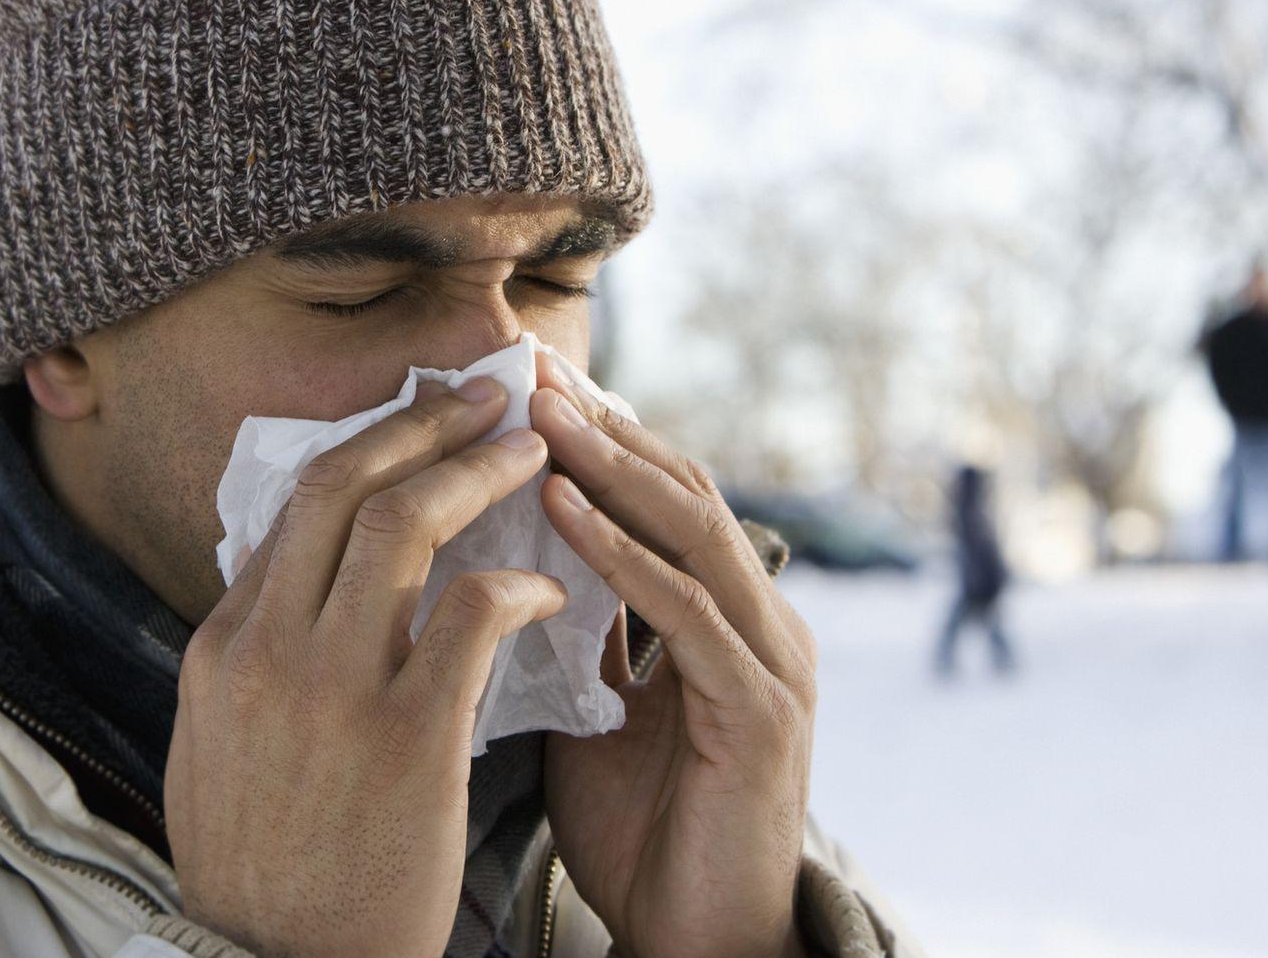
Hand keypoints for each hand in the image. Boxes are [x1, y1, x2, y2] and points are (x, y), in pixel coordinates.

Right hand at [166, 378, 567, 956]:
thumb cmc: (263, 867)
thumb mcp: (217, 749)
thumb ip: (250, 660)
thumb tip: (284, 583)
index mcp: (221, 648)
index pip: (291, 509)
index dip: (365, 449)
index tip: (417, 422)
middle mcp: (266, 651)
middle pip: (341, 486)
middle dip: (419, 423)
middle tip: (482, 394)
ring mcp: (333, 690)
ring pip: (404, 525)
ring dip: (476, 470)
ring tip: (531, 449)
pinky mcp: (409, 738)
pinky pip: (475, 612)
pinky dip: (518, 579)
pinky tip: (548, 587)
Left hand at [530, 358, 817, 957]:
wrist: (693, 941)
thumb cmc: (642, 832)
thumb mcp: (591, 709)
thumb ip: (570, 631)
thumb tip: (497, 558)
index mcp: (721, 617)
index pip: (658, 497)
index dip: (596, 435)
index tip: (520, 382)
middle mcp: (758, 623)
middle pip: (681, 490)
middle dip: (602, 426)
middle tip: (530, 367)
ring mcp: (770, 663)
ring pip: (691, 531)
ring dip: (609, 466)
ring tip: (540, 413)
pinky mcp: (761, 713)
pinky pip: (685, 613)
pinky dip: (620, 553)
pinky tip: (559, 508)